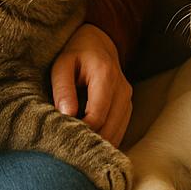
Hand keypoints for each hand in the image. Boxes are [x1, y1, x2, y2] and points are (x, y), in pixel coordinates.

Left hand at [51, 24, 132, 145]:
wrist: (99, 42)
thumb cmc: (76, 53)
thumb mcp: (62, 64)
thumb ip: (63, 89)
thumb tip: (66, 115)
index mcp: (105, 76)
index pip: (97, 116)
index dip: (80, 131)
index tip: (62, 137)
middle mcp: (122, 89)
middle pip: (109, 129)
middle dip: (88, 141)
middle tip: (66, 147)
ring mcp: (128, 99)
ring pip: (116, 134)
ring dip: (97, 143)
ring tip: (75, 147)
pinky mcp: (128, 107)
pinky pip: (119, 131)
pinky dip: (104, 139)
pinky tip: (88, 141)